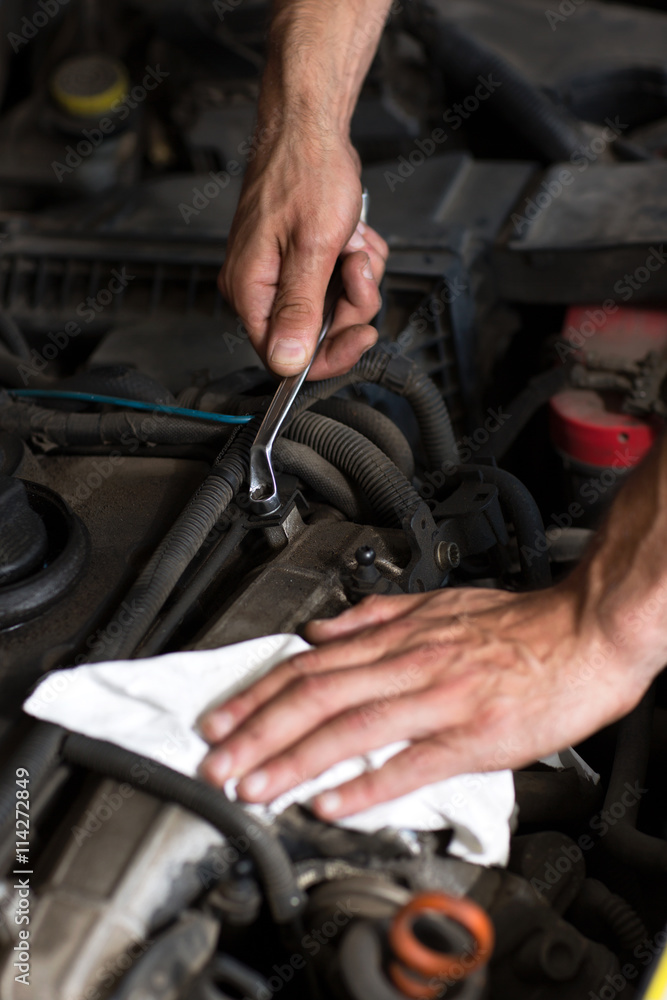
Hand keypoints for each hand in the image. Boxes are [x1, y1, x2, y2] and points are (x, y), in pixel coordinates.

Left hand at [199, 583, 645, 818]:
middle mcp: (410, 663)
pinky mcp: (473, 735)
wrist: (583, 633)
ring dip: (294, 760)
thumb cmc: (515, 624)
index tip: (222, 720)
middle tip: (216, 763)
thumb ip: (374, 616)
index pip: (310, 665)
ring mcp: (440, 699)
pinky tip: (331, 803)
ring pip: (351, 728)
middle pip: (317, 696)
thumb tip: (321, 628)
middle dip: (258, 732)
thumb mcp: (437, 603)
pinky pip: (411, 762)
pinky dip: (366, 783)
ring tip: (254, 786)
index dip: (259, 695)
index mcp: (399, 636)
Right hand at [218, 127, 387, 379]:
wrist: (310, 126)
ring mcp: (279, 274)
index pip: (284, 356)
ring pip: (332, 308)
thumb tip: (287, 362)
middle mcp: (259, 287)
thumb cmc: (305, 170)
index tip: (360, 335)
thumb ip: (299, 309)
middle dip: (350, 306)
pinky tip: (353, 236)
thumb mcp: (311, 247)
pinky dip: (355, 263)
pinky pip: (336, 284)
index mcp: (249, 290)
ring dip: (358, 280)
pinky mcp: (298, 261)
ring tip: (355, 243)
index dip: (328, 354)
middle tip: (359, 270)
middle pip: (314, 333)